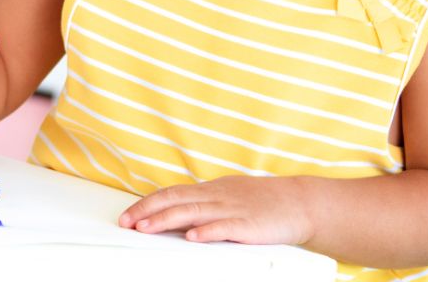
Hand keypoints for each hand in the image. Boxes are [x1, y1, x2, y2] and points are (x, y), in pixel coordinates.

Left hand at [118, 176, 312, 245]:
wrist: (300, 202)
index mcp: (211, 190)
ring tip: (146, 228)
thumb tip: (178, 210)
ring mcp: (232, 209)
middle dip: (148, 211)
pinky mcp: (248, 225)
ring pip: (193, 212)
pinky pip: (224, 228)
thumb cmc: (265, 201)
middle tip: (127, 222)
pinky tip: (192, 237)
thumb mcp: (230, 196)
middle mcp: (217, 197)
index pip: (172, 193)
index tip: (128, 214)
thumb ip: (205, 203)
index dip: (148, 203)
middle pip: (176, 200)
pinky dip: (206, 232)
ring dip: (166, 220)